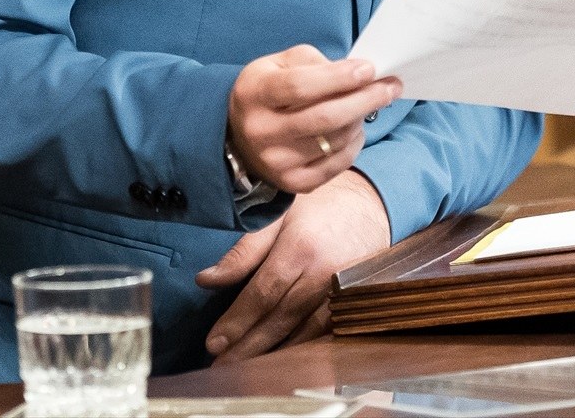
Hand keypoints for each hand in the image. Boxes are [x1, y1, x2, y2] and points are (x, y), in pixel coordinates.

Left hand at [195, 170, 391, 361]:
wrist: (367, 206)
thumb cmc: (316, 208)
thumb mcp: (277, 215)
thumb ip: (244, 250)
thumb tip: (206, 280)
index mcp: (301, 247)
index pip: (263, 293)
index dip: (237, 321)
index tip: (213, 342)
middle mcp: (324, 273)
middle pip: (281, 319)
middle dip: (247, 346)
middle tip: (220, 365)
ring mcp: (342, 292)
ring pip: (304, 333)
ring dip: (272, 354)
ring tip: (243, 368)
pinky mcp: (352, 303)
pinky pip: (324, 334)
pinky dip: (300, 349)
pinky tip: (279, 359)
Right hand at [227, 45, 400, 194]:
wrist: (239, 135)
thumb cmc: (268, 91)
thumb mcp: (279, 64)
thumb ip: (315, 62)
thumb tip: (357, 73)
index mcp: (255, 94)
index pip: (300, 86)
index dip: (339, 78)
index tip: (369, 69)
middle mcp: (261, 132)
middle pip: (324, 117)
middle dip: (365, 99)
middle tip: (391, 86)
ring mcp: (276, 162)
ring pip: (334, 141)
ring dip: (360, 119)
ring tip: (369, 103)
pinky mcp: (293, 183)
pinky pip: (336, 164)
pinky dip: (353, 144)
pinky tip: (355, 128)